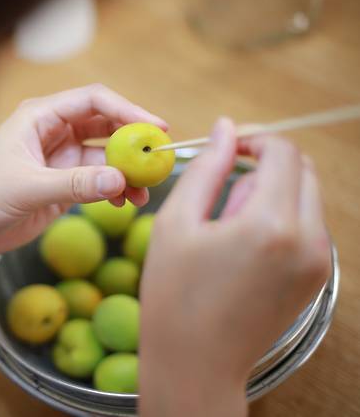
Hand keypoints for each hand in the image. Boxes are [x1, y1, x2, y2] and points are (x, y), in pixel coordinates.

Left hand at [0, 84, 166, 259]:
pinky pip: (98, 182)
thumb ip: (74, 184)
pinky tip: (127, 201)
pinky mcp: (61, 187)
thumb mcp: (25, 188)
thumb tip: (120, 179)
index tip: (154, 127)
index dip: (127, 110)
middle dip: (133, 141)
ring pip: (105, 157)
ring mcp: (59, 161)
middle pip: (104, 127)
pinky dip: (115, 189)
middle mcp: (52, 133)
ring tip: (145, 191)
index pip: (92, 102)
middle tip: (160, 159)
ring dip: (127, 170)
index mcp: (39, 117)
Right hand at [139, 118, 330, 415]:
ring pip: (306, 197)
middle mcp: (308, 241)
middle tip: (221, 194)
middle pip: (301, 170)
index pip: (282, 152)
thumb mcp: (176, 223)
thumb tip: (225, 128)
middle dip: (264, 167)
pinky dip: (280, 221)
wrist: (196, 364)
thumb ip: (206, 168)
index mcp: (271, 224)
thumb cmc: (174, 296)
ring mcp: (318, 262)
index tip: (226, 149)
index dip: (253, 140)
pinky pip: (307, 226)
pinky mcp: (318, 278)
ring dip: (272, 195)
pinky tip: (244, 249)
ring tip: (227, 229)